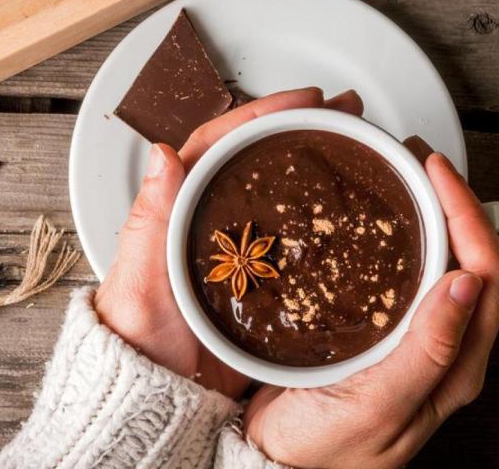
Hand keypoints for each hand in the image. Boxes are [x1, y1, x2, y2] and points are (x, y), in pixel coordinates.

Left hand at [94, 87, 364, 398]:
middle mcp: (212, 223)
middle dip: (303, 128)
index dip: (263, 114)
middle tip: (347, 112)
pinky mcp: (263, 285)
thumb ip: (151, 219)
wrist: (156, 399)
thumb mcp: (140, 278)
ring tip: (361, 146)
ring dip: (316, 166)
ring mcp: (241, 253)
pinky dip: (322, 222)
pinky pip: (296, 243)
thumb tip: (163, 154)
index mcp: (179, 210)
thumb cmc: (137, 339)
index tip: (305, 99)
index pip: (222, 144)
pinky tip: (353, 218)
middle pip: (259, 160)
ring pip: (282, 196)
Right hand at [242, 153, 498, 467]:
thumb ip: (429, 350)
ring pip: (442, 261)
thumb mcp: (381, 405)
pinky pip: (405, 272)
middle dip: (452, 201)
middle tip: (418, 159)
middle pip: (471, 258)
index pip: (486, 272)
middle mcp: (443, 348)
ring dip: (430, 213)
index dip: (466, 213)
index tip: (433, 171)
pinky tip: (373, 218)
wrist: (271, 465)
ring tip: (401, 175)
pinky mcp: (382, 332)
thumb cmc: (324, 450)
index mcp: (456, 364)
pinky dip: (399, 235)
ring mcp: (413, 338)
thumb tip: (469, 283)